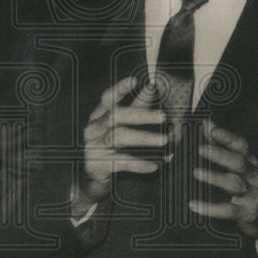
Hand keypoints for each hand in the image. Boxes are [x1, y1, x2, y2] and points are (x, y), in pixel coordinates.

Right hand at [74, 75, 165, 211]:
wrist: (92, 177)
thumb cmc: (110, 147)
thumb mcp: (121, 126)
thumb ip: (136, 109)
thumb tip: (154, 88)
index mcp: (99, 116)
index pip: (108, 98)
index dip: (120, 89)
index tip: (135, 80)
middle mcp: (94, 128)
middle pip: (116, 116)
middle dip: (141, 114)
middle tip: (163, 116)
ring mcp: (93, 146)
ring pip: (119, 137)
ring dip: (144, 138)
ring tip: (165, 141)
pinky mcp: (97, 164)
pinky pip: (121, 162)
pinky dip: (139, 164)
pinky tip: (154, 165)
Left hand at [190, 120, 257, 240]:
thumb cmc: (251, 187)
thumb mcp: (242, 166)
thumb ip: (223, 145)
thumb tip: (207, 122)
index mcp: (251, 162)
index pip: (241, 146)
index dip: (227, 137)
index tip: (212, 130)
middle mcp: (254, 176)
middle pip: (238, 162)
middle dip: (219, 154)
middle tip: (200, 149)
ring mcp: (252, 194)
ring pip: (234, 183)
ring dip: (214, 177)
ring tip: (196, 172)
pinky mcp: (246, 213)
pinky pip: (228, 210)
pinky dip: (210, 208)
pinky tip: (194, 205)